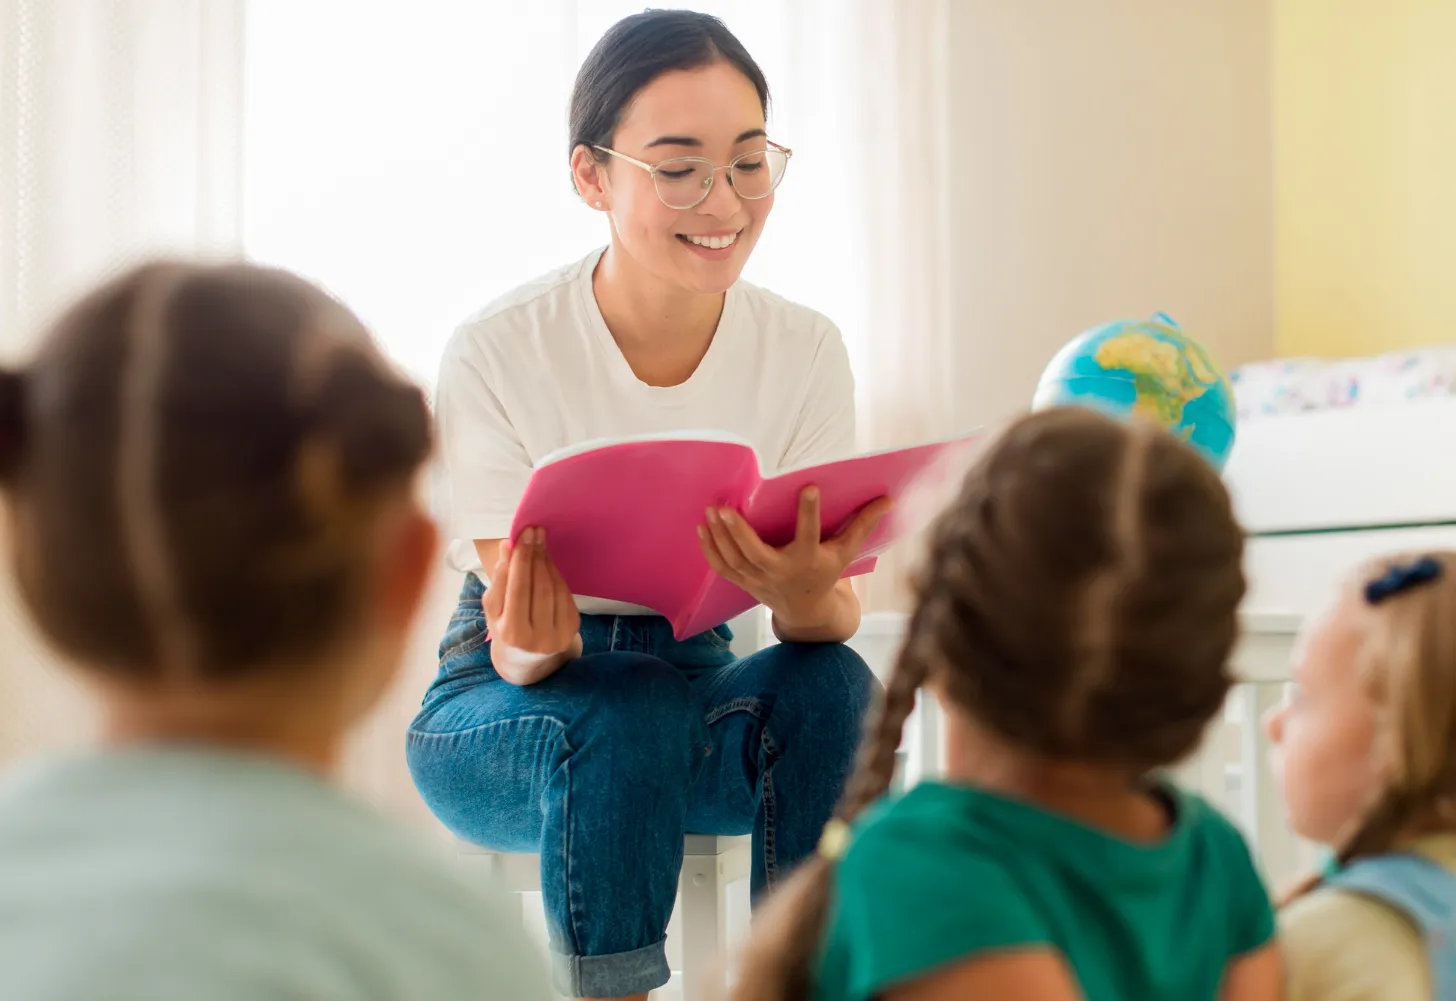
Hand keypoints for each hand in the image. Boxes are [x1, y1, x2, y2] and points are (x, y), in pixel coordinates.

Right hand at [483, 527, 580, 681]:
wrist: (527, 658)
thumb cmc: (504, 628)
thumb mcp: (494, 609)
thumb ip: (498, 579)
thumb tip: (507, 546)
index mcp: (511, 633)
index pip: (517, 588)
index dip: (521, 559)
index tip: (522, 535)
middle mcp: (537, 638)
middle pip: (538, 586)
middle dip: (535, 555)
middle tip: (534, 531)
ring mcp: (558, 634)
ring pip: (553, 588)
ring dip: (547, 561)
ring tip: (539, 542)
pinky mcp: (572, 629)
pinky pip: (564, 594)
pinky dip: (556, 574)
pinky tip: (548, 561)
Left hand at [697, 487, 891, 631]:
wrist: (805, 610)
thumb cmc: (826, 571)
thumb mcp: (846, 551)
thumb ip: (863, 524)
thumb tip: (889, 498)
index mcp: (809, 560)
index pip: (809, 534)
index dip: (809, 511)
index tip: (808, 486)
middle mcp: (781, 571)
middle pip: (756, 553)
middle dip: (739, 532)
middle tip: (725, 507)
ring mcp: (759, 580)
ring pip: (734, 560)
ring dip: (720, 536)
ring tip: (711, 510)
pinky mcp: (744, 582)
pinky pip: (722, 568)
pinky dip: (710, 550)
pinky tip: (702, 527)